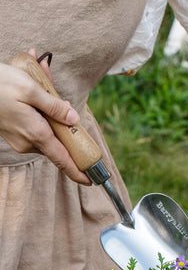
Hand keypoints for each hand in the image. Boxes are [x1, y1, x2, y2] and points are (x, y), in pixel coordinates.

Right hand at [0, 49, 89, 183]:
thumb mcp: (30, 89)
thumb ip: (55, 106)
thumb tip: (74, 119)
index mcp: (36, 134)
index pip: (63, 159)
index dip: (78, 171)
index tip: (91, 180)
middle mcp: (28, 142)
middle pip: (59, 141)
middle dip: (66, 125)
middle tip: (60, 100)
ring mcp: (20, 140)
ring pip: (48, 133)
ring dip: (52, 116)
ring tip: (44, 89)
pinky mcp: (14, 134)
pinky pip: (37, 128)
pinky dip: (41, 114)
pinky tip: (35, 96)